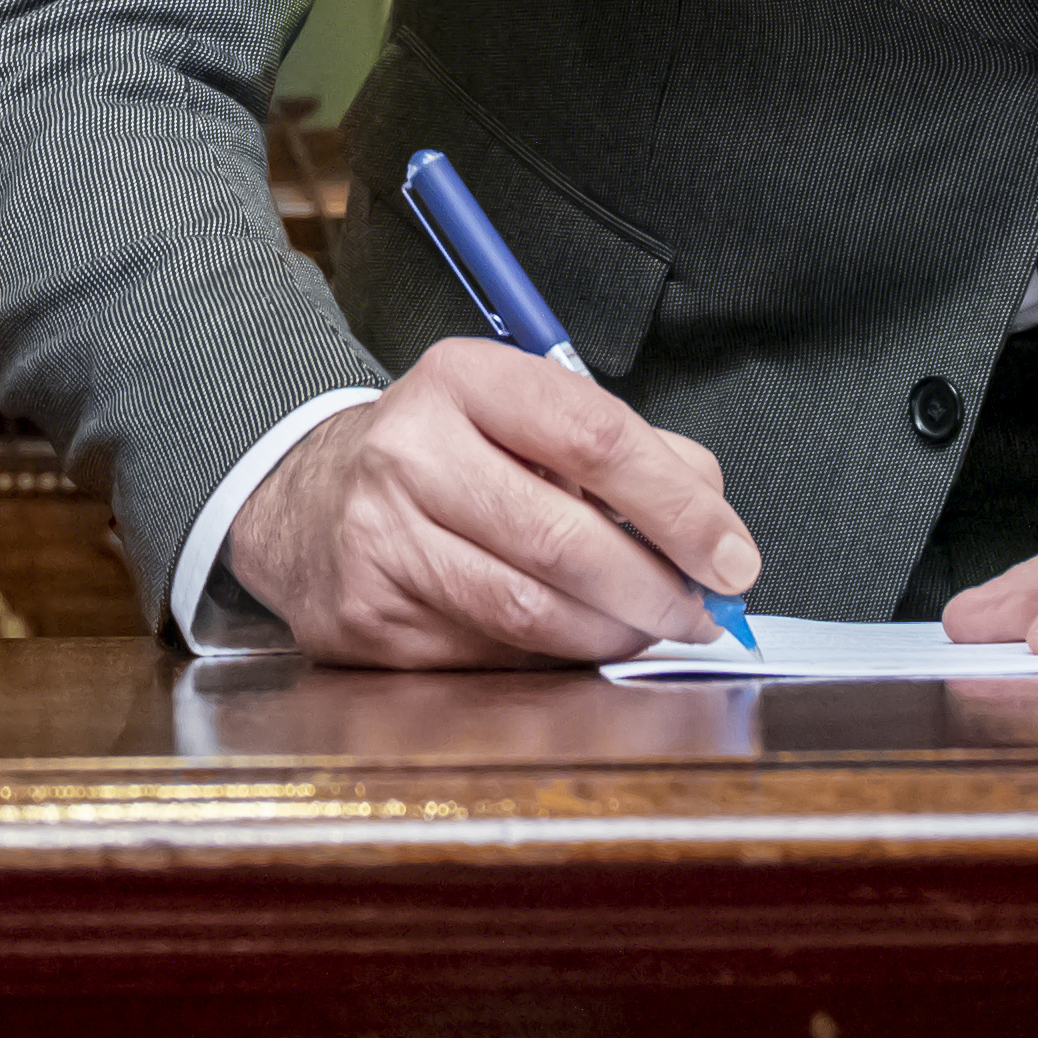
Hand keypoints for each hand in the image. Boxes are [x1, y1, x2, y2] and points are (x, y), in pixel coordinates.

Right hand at [217, 339, 763, 666]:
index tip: (733, 557)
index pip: (595, 437)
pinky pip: (491, 655)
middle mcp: (410, 451)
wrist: (304, 498)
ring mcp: (380, 539)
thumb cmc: (445, 455)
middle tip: (704, 614)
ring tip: (650, 630)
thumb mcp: (524, 416)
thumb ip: (629, 454)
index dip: (679, 506)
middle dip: (656, 589)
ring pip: (529, 611)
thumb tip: (714, 528)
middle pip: (564, 538)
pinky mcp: (369, 619)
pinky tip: (575, 641)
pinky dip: (554, 658)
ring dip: (613, 634)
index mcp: (462, 379)